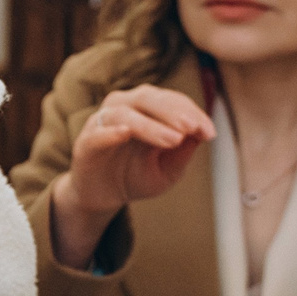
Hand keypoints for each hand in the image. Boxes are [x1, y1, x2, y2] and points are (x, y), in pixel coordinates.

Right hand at [50, 86, 213, 268]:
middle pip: (149, 98)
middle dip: (173, 112)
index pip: (171, 101)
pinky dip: (112, 131)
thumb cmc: (136, 176)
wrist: (104, 197)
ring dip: (151, 125)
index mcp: (147, 108)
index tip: (210, 133)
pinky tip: (126, 133)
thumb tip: (202, 133)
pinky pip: (98, 132)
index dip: (193, 113)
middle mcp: (124, 106)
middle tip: (192, 128)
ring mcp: (103, 122)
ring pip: (126, 113)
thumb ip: (184, 151)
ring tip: (173, 140)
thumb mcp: (168, 169)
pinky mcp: (86, 141)